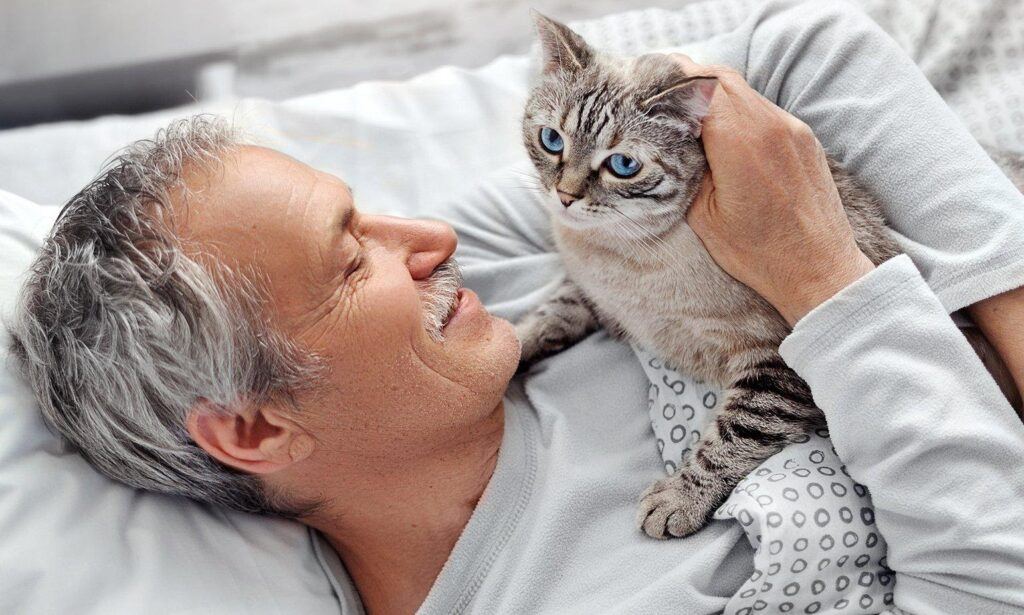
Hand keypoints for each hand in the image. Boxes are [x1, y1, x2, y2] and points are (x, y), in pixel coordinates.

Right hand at [672, 55, 874, 325]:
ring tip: (684, 111)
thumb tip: (668, 142)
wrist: (818, 269)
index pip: (697, 85)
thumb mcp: (702, 216)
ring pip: (742, 89)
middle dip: (685, 78)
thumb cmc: (758, 252)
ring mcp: (791, 128)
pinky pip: (762, 107)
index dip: (666, 81)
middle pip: (720, 77)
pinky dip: (735, 109)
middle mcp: (770, 125)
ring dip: (711, 92)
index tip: (643, 86)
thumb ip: (683, 169)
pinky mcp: (803, 137)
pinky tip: (718, 130)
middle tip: (656, 92)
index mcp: (739, 142)